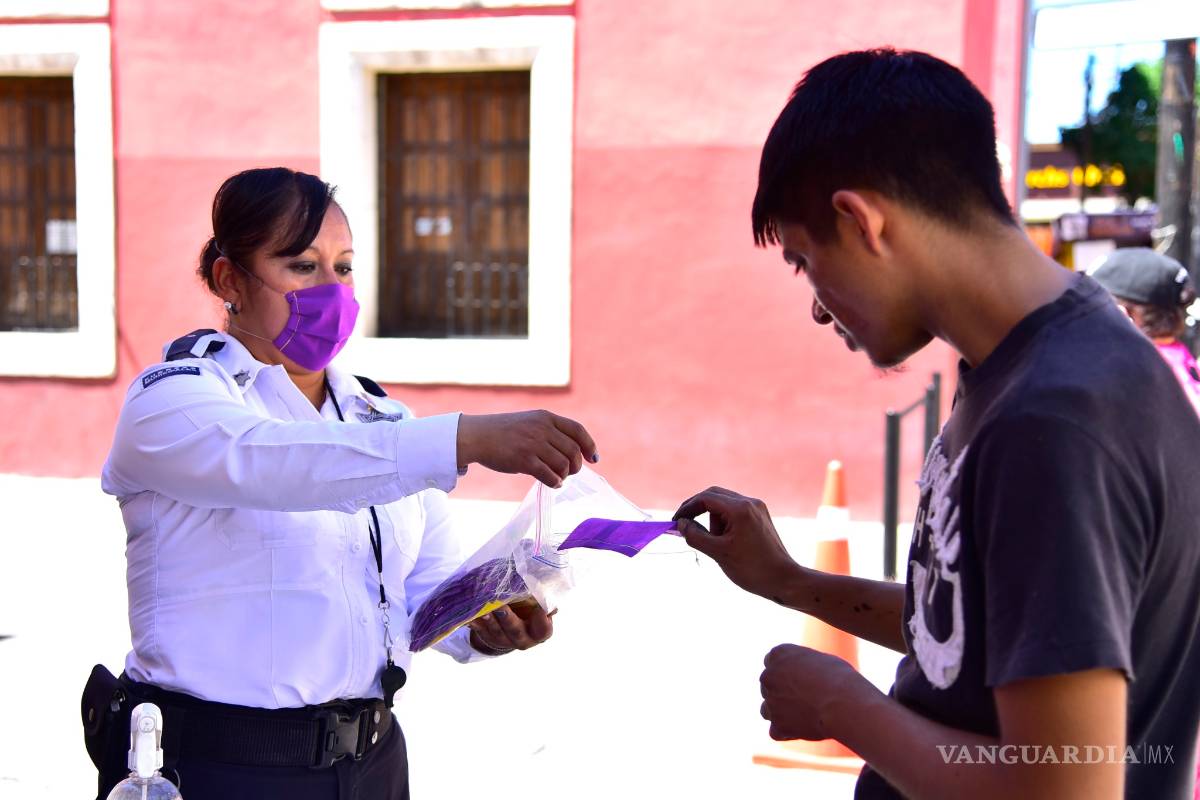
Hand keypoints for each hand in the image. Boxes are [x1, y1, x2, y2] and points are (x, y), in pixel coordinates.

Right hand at [457, 411, 598, 487]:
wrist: (477, 436)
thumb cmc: (504, 432)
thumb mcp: (530, 422)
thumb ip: (549, 432)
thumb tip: (572, 454)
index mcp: (546, 417)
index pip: (578, 430)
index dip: (589, 445)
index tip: (593, 459)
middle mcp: (542, 428)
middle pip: (573, 450)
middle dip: (576, 465)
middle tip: (570, 472)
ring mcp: (533, 444)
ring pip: (563, 464)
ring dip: (565, 475)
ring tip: (559, 478)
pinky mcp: (523, 460)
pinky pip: (549, 475)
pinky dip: (555, 482)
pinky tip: (553, 484)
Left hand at [467, 600, 554, 654]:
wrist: (510, 627)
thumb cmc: (528, 610)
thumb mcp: (537, 605)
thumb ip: (540, 598)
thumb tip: (545, 584)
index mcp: (539, 632)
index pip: (544, 630)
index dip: (542, 621)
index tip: (540, 609)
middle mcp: (522, 639)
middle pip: (515, 631)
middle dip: (508, 619)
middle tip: (501, 606)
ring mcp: (503, 640)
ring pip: (495, 631)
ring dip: (488, 620)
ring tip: (483, 610)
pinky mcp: (486, 637)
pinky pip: (478, 630)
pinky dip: (473, 622)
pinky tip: (467, 616)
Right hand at [672, 487, 798, 599]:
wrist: (784, 580)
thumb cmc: (751, 569)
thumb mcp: (718, 553)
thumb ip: (695, 536)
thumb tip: (681, 524)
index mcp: (740, 509)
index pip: (705, 498)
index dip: (687, 508)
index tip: (675, 522)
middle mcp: (750, 502)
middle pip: (714, 495)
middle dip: (698, 510)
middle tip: (684, 526)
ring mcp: (757, 508)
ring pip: (724, 504)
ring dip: (713, 520)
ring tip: (717, 545)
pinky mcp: (760, 516)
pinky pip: (735, 512)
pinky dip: (724, 523)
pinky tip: (726, 542)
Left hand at [760, 644, 872, 740]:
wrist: (844, 704)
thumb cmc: (840, 679)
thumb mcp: (821, 661)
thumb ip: (803, 666)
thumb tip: (801, 675)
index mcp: (778, 653)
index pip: (772, 661)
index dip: (787, 671)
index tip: (803, 679)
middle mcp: (768, 675)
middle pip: (769, 685)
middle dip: (783, 691)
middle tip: (810, 698)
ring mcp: (770, 702)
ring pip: (767, 709)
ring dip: (780, 712)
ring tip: (806, 713)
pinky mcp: (777, 726)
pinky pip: (775, 731)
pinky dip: (786, 732)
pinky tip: (804, 728)